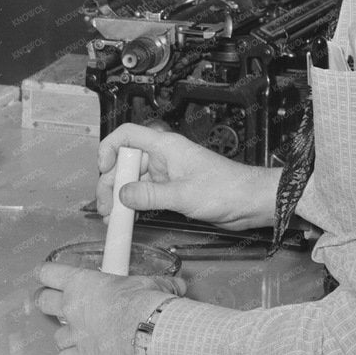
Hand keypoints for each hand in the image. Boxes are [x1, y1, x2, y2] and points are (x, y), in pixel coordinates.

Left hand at [33, 261, 184, 354]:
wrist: (147, 328)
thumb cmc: (144, 301)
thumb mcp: (150, 284)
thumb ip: (158, 284)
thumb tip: (175, 286)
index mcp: (82, 283)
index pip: (50, 273)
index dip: (44, 273)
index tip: (42, 274)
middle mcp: (72, 306)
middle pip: (44, 302)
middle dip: (44, 301)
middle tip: (46, 300)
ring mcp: (76, 332)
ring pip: (56, 334)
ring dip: (61, 334)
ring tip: (67, 334)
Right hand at [96, 123, 280, 231]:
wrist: (252, 202)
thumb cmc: (228, 189)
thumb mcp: (184, 194)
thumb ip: (149, 196)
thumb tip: (121, 196)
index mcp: (165, 146)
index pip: (127, 135)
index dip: (109, 149)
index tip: (103, 170)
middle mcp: (163, 157)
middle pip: (126, 163)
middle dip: (112, 184)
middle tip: (105, 208)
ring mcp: (168, 174)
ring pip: (134, 181)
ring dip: (121, 199)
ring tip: (113, 218)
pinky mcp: (173, 190)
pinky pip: (146, 194)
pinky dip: (135, 205)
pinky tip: (128, 218)